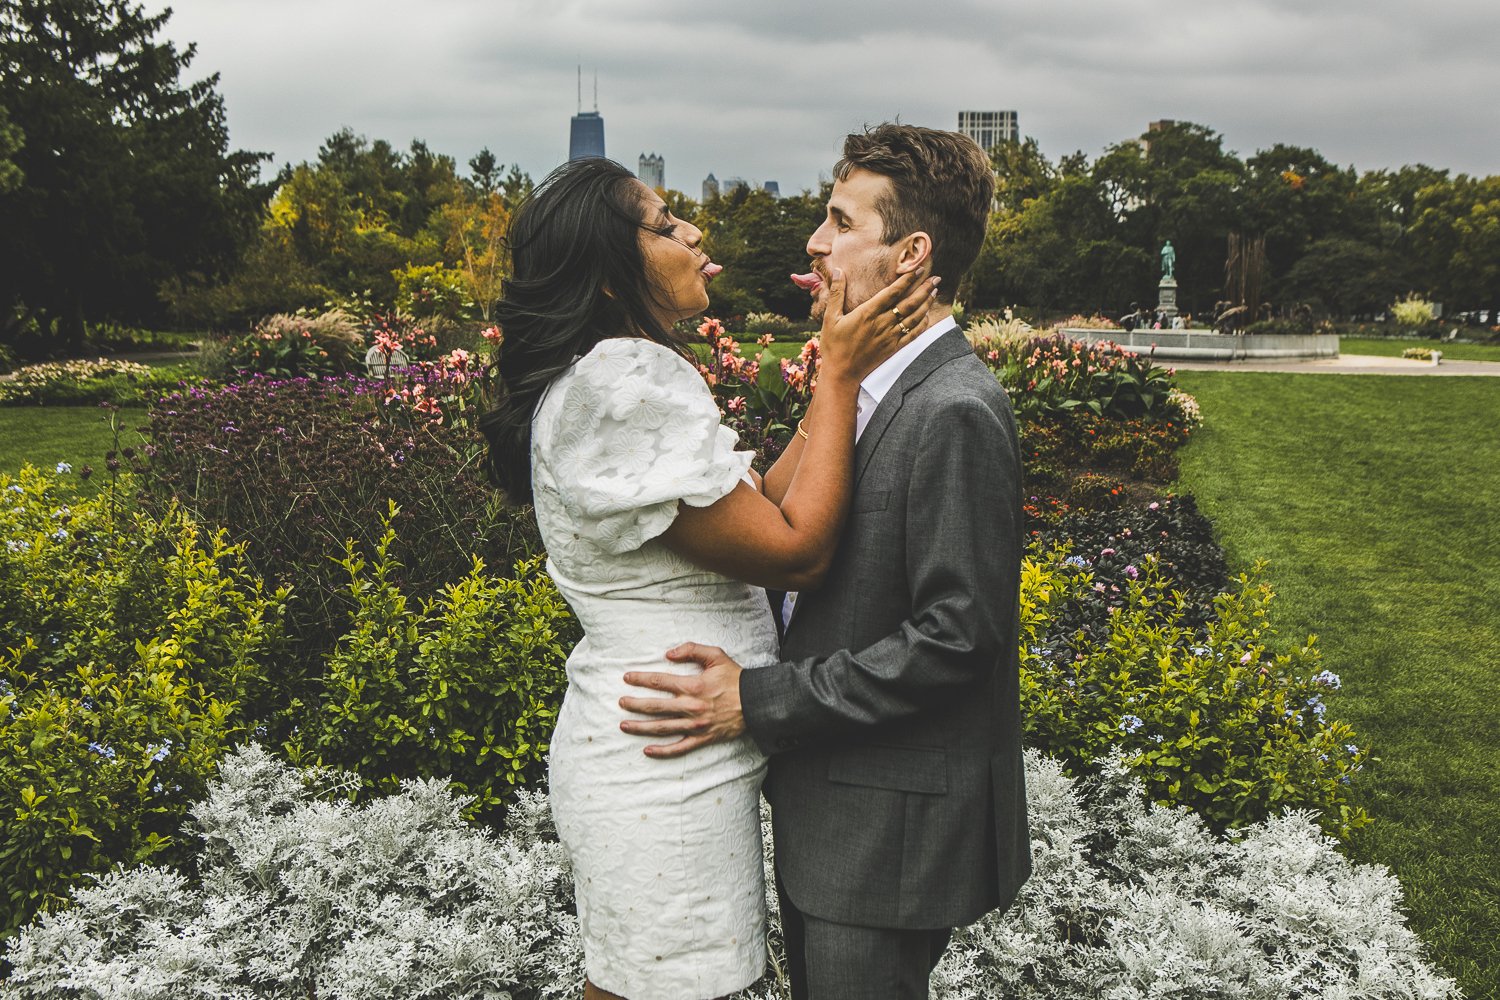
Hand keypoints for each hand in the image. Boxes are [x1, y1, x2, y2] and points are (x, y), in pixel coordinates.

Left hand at [619, 643, 745, 757]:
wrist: (755, 702)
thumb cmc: (734, 677)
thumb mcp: (716, 655)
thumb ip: (691, 650)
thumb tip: (668, 653)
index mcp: (692, 686)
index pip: (659, 681)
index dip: (640, 679)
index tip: (627, 678)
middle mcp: (690, 707)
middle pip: (655, 706)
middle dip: (635, 704)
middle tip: (621, 702)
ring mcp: (695, 725)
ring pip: (661, 728)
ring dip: (640, 727)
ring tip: (624, 725)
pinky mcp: (702, 738)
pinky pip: (679, 748)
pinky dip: (662, 751)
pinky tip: (647, 750)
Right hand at [817, 268, 939, 384]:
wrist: (841, 373)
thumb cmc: (833, 345)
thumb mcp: (831, 318)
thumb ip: (836, 293)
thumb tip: (839, 270)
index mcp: (867, 313)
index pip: (892, 292)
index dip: (907, 279)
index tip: (917, 269)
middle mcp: (882, 324)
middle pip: (908, 303)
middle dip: (924, 289)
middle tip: (936, 278)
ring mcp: (890, 337)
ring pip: (914, 317)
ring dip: (926, 303)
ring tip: (934, 291)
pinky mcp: (893, 348)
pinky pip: (913, 334)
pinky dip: (922, 324)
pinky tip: (927, 315)